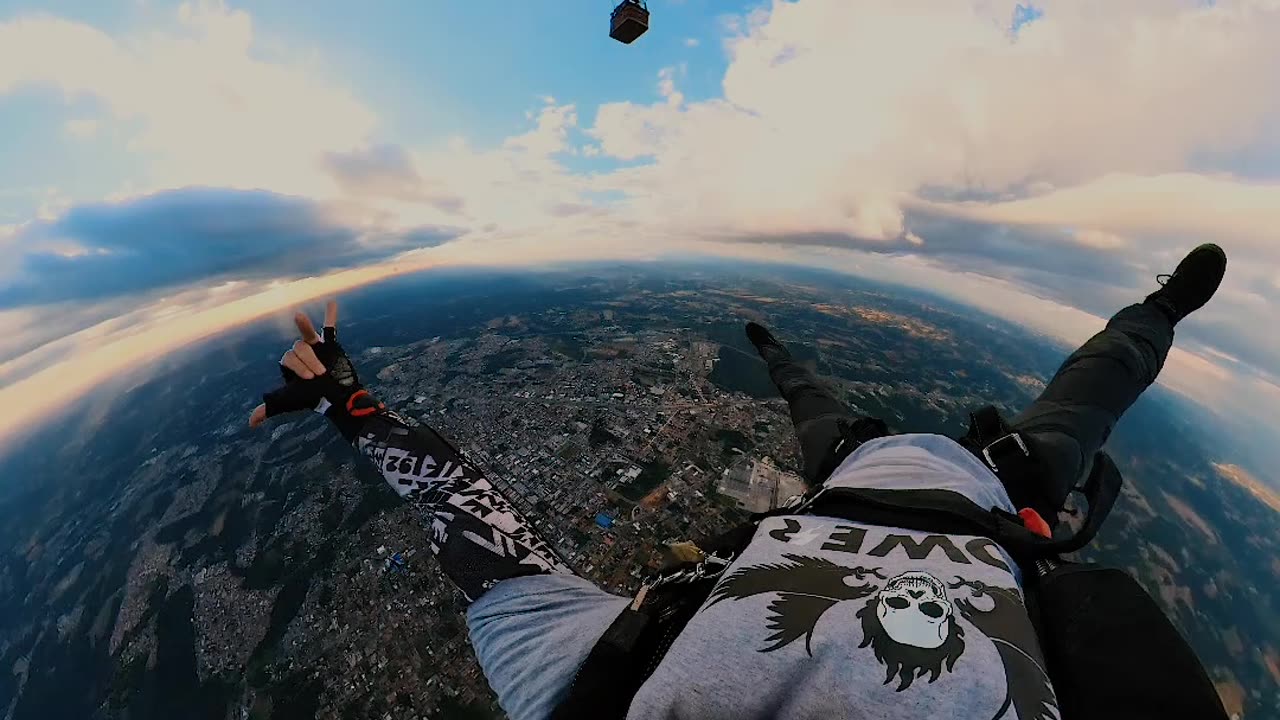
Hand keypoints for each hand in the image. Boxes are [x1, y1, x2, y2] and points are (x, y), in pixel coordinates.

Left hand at [248, 300, 379, 430]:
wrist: (338, 399)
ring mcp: (316, 347)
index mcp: (290, 363)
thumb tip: (250, 423)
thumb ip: (269, 407)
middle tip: (319, 375)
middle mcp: (301, 353)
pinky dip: (331, 316)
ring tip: (304, 329)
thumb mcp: (288, 402)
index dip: (299, 366)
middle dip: (309, 361)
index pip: (289, 357)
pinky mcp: (331, 345)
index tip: (311, 379)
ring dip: (306, 333)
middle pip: (299, 348)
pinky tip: (332, 303)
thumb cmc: (312, 399)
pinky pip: (330, 328)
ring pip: (308, 336)